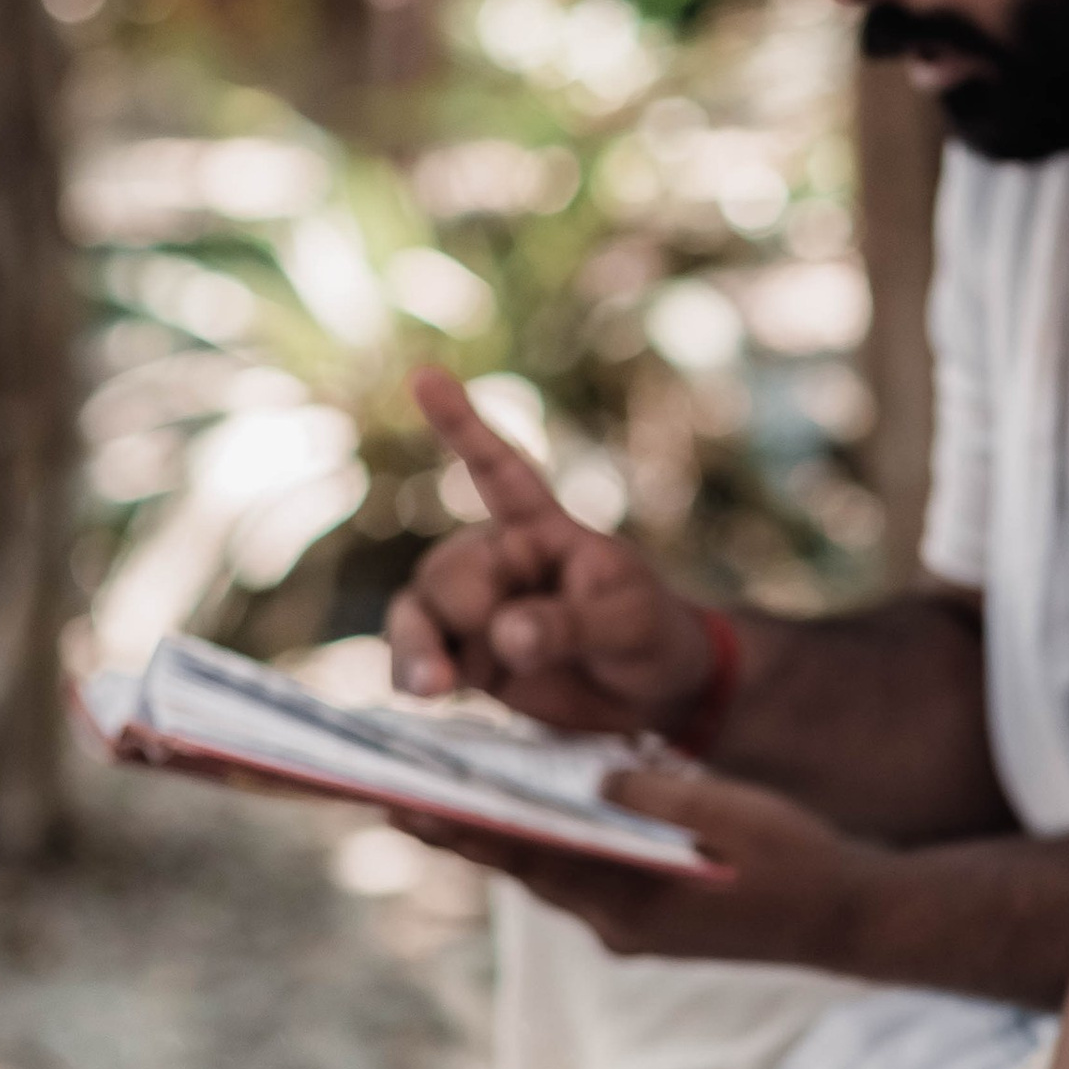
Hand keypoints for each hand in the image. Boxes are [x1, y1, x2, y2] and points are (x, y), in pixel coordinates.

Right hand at [387, 367, 719, 735]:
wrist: (655, 693)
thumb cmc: (652, 636)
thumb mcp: (628, 624)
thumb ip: (570, 625)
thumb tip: (505, 634)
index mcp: (543, 530)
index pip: (498, 470)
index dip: (462, 425)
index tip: (424, 375)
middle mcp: (499, 561)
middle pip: (448, 573)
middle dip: (467, 610)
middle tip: (515, 643)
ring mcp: (477, 610)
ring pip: (419, 612)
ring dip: (419, 645)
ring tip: (435, 683)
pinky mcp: (466, 656)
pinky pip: (418, 654)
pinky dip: (413, 670)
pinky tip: (425, 689)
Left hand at [396, 761, 870, 967]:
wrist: (856, 920)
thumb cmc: (802, 861)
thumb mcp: (731, 813)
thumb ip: (657, 797)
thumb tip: (591, 780)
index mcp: (633, 904)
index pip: (529, 857)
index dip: (463, 829)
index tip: (401, 805)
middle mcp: (620, 927)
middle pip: (525, 870)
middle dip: (464, 833)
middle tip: (395, 798)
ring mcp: (634, 931)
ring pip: (551, 876)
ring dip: (502, 840)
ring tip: (442, 802)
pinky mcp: (651, 925)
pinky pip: (583, 881)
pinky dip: (550, 849)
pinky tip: (531, 817)